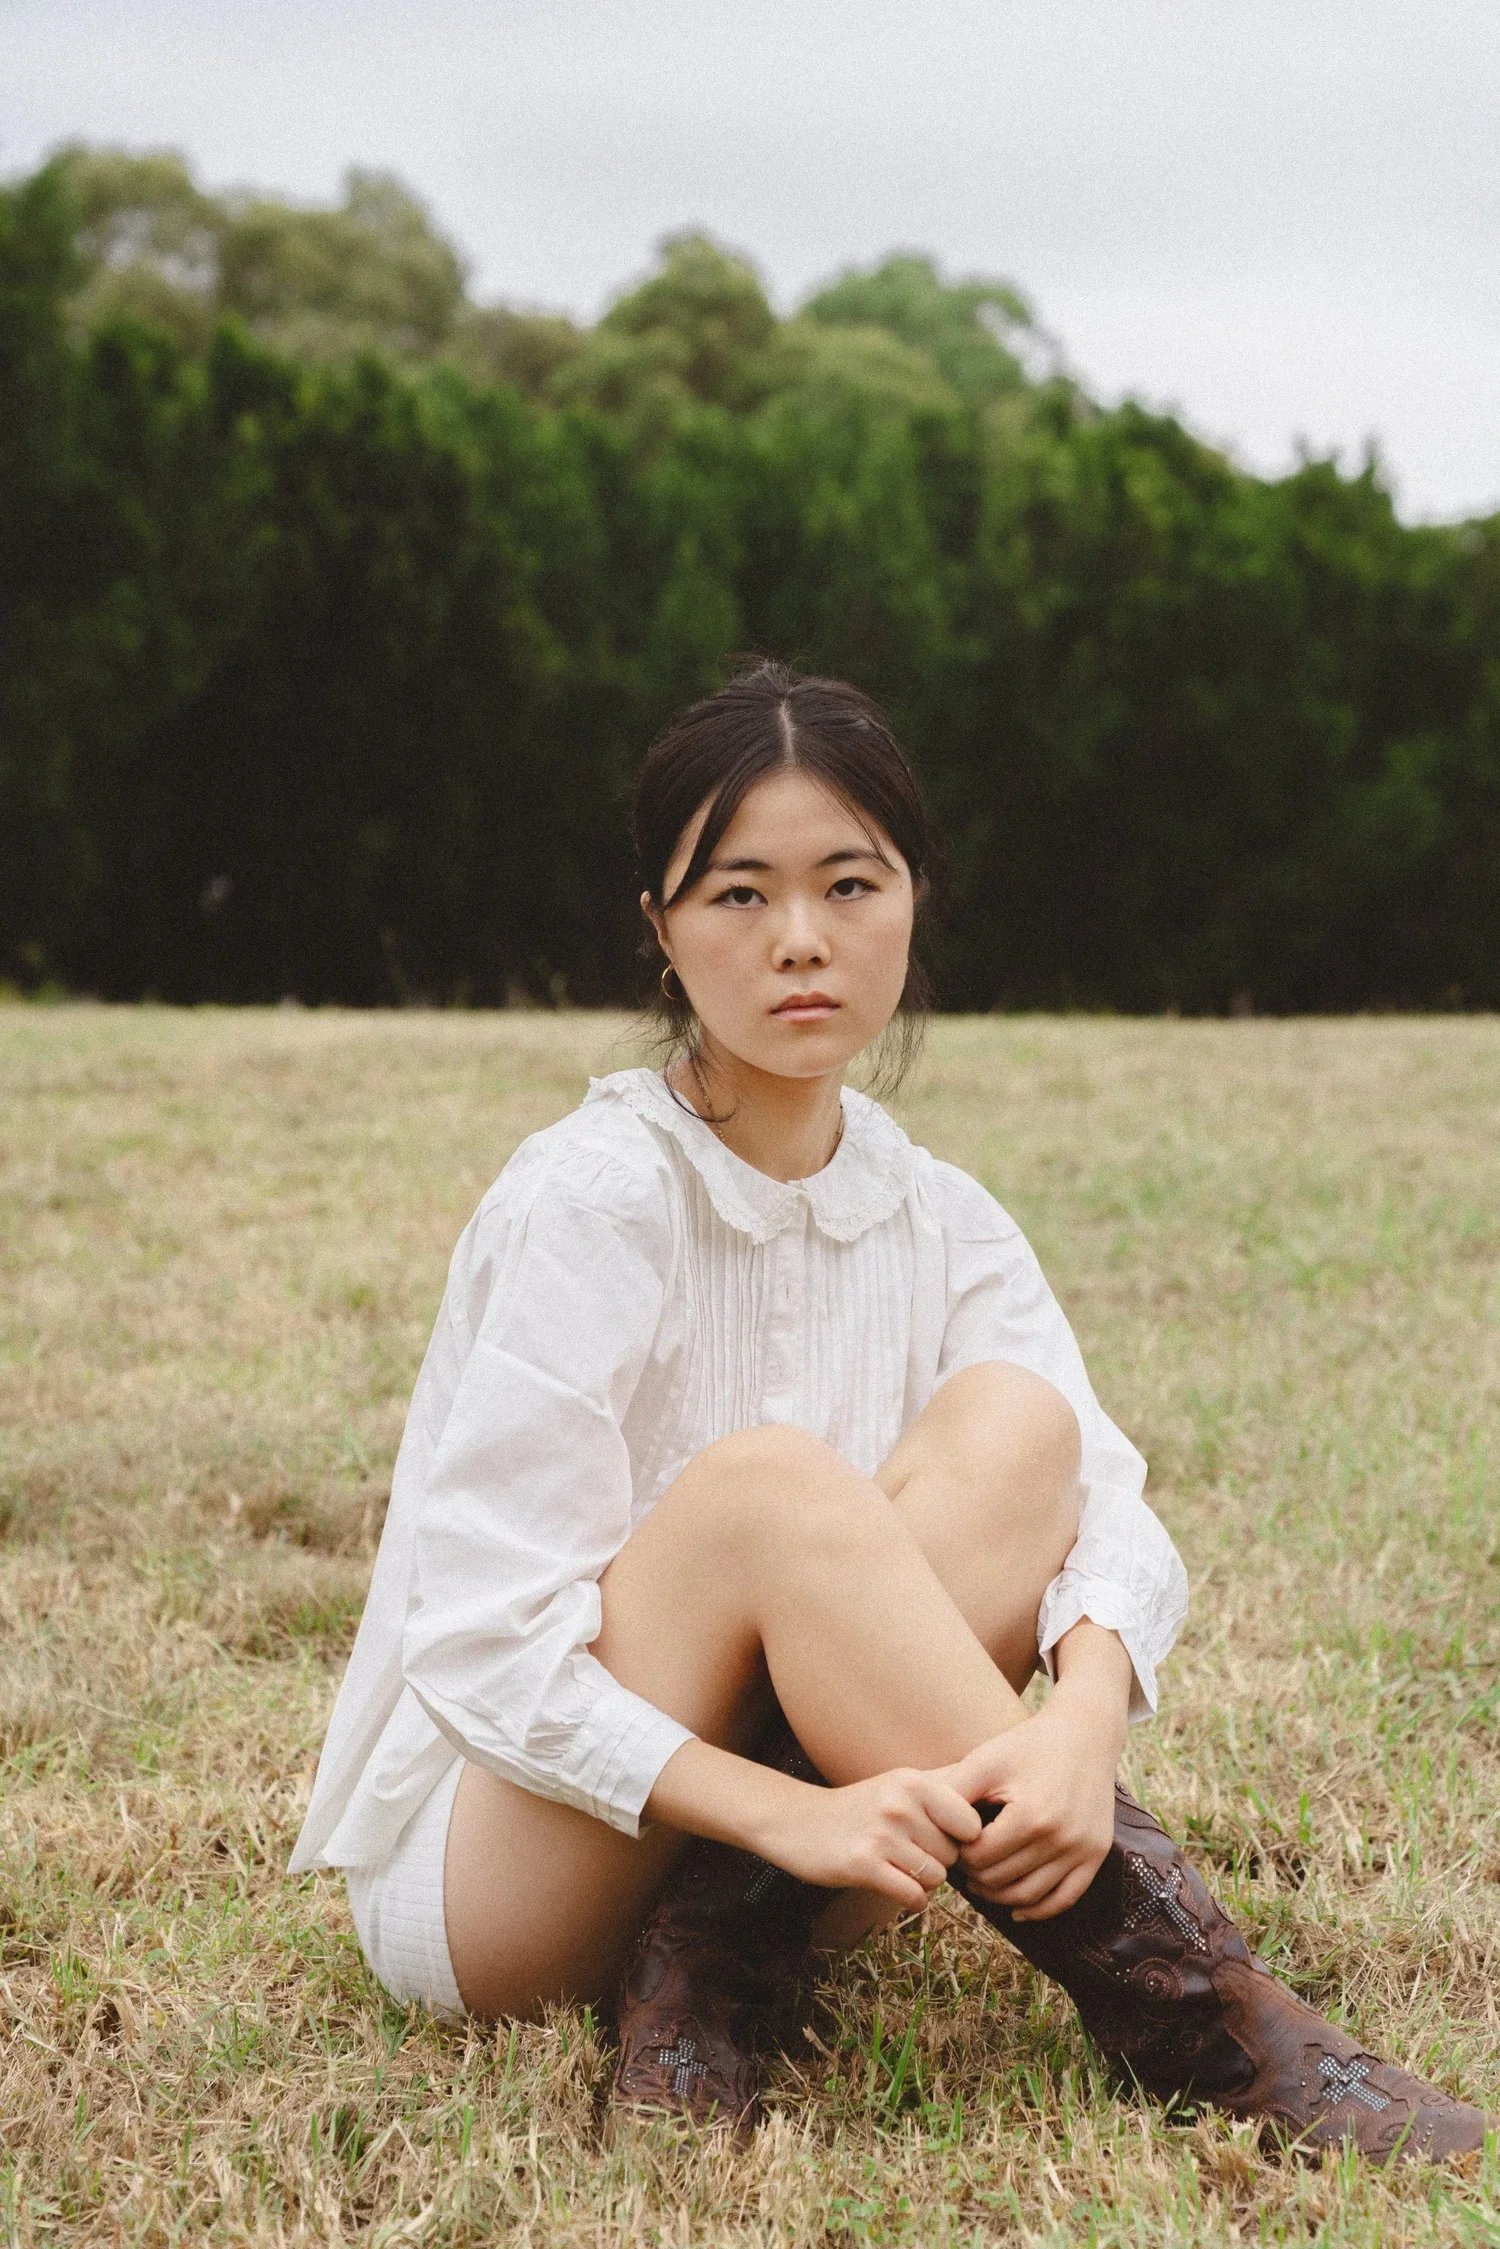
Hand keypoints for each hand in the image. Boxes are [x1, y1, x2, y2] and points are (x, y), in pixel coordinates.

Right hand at [755, 1767, 983, 1909]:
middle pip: (954, 1855)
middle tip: (906, 1851)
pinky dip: (909, 1898)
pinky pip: (914, 1896)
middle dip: (937, 1861)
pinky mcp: (863, 1864)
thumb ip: (944, 1784)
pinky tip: (890, 1883)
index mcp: (913, 1780)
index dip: (961, 1839)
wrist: (797, 1821)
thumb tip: (993, 1789)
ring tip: (895, 1864)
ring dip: (921, 1881)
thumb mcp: (899, 1783)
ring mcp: (881, 1833)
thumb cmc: (860, 1806)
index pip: (971, 1823)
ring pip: (936, 1878)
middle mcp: (899, 1802)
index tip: (940, 1838)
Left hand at [941, 1689, 1123, 1920]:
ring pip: (1030, 1896)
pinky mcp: (1097, 1855)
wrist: (1084, 1734)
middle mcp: (1060, 1838)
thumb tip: (919, 1819)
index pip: (981, 1858)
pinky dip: (1039, 1909)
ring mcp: (1083, 1850)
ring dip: (1001, 1897)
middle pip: (1003, 1880)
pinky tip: (1017, 1910)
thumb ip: (953, 1790)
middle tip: (963, 1866)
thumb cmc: (1027, 1745)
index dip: (960, 1854)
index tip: (953, 1843)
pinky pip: (1065, 1898)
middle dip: (976, 1877)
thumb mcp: (986, 1760)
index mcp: (1030, 1816)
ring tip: (983, 1881)